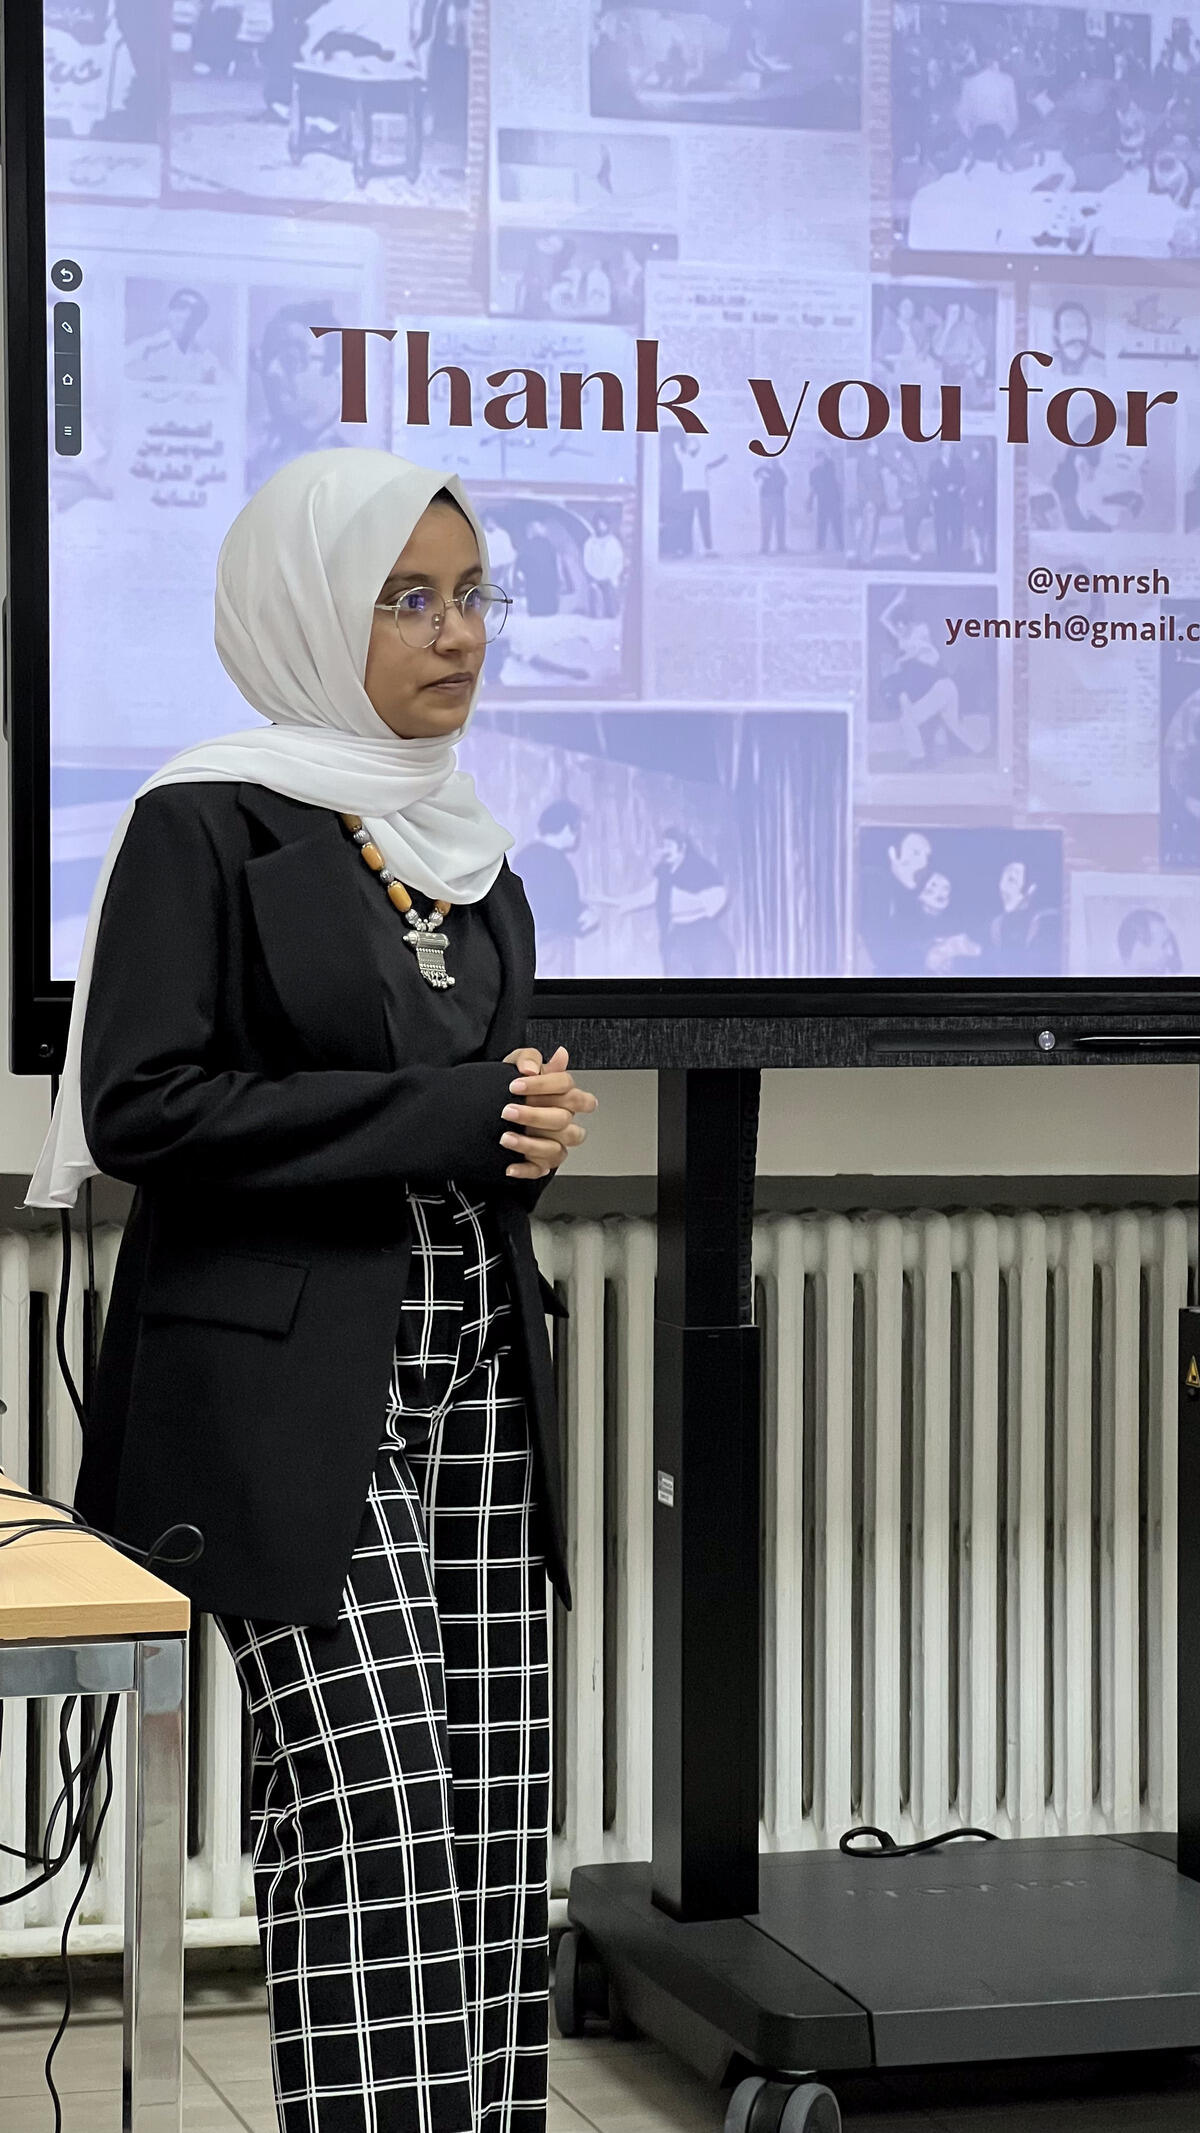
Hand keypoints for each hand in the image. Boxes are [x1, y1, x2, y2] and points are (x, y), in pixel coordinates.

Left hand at [500, 1045, 598, 1179]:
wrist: (487, 1108)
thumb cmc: (510, 1086)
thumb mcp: (515, 1064)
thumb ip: (528, 1058)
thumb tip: (533, 1067)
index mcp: (564, 1094)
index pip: (567, 1087)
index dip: (544, 1085)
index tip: (516, 1085)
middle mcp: (564, 1120)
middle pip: (563, 1119)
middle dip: (534, 1115)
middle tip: (507, 1111)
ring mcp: (555, 1142)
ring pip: (555, 1149)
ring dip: (530, 1145)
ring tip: (505, 1137)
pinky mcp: (541, 1162)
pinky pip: (539, 1170)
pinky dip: (525, 1170)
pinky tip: (509, 1165)